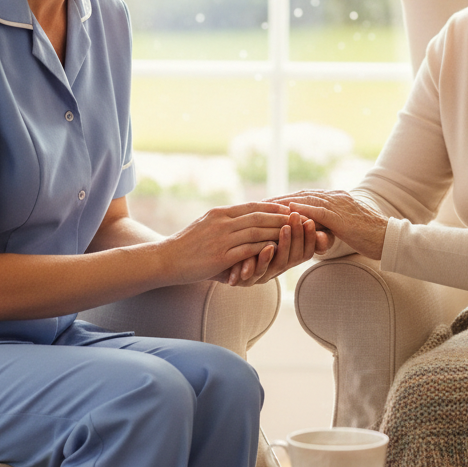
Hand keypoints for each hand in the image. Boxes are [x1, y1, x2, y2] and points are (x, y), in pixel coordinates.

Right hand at [164, 202, 293, 283]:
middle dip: (281, 218)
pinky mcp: (220, 256)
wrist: (167, 259)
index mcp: (220, 212)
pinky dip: (265, 249)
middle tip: (300, 218)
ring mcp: (221, 239)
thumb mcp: (207, 225)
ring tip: (295, 233)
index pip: (252, 206)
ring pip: (257, 232)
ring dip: (278, 232)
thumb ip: (226, 221)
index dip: (273, 207)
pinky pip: (248, 250)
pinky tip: (278, 250)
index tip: (290, 208)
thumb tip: (248, 218)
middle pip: (258, 217)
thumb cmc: (188, 245)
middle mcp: (221, 222)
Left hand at [217, 211, 317, 286]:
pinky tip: (268, 247)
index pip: (301, 249)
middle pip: (293, 256)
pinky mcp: (243, 281)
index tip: (311, 219)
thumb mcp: (248, 228)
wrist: (197, 261)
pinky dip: (264, 259)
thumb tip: (290, 205)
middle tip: (303, 220)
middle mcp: (270, 269)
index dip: (308, 236)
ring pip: (278, 264)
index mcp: (276, 257)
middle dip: (298, 237)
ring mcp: (258, 276)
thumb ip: (267, 221)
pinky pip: (257, 272)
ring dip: (284, 244)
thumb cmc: (224, 242)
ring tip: (286, 228)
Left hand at [275, 189, 387, 260]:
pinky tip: (287, 213)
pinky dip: (301, 211)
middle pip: (300, 195)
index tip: (265, 205)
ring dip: (284, 203)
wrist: (391, 239)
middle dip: (278, 199)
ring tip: (265, 208)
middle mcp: (335, 197)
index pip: (304, 197)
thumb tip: (314, 237)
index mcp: (335, 199)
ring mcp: (338, 204)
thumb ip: (329, 230)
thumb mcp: (344, 232)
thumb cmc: (370, 239)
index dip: (284, 200)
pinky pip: (318, 212)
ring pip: (306, 200)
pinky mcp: (341, 216)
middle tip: (257, 204)